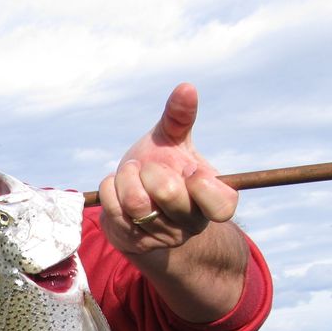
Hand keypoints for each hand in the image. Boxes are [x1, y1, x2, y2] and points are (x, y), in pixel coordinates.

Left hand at [98, 83, 238, 254]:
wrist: (133, 195)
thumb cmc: (160, 164)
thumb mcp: (172, 140)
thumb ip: (180, 117)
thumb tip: (186, 88)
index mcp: (213, 200)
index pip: (221, 205)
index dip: (201, 186)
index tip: (188, 170)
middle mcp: (191, 223)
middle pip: (168, 194)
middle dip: (150, 169)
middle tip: (147, 166)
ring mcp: (162, 237)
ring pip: (136, 203)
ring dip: (126, 177)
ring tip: (131, 173)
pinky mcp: (134, 242)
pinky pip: (113, 210)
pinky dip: (110, 189)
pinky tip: (117, 188)